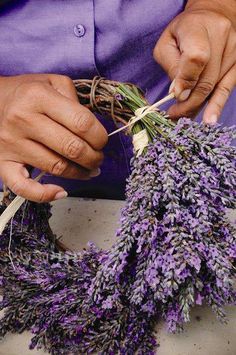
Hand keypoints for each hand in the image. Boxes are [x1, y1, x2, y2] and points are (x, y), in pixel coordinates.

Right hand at [0, 74, 107, 201]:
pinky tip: (60, 192)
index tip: (102, 141)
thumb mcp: (51, 82)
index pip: (82, 122)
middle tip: (98, 157)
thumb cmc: (26, 93)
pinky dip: (44, 195)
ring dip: (80, 173)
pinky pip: (23, 186)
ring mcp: (12, 143)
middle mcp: (23, 119)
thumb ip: (74, 99)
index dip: (100, 136)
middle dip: (94, 157)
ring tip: (89, 170)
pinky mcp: (3, 162)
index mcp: (39, 97)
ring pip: (56, 167)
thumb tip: (92, 129)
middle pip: (72, 147)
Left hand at [153, 0, 235, 123]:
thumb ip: (171, 66)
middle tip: (173, 115)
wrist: (212, 17)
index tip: (176, 96)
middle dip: (187, 103)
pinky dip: (216, 106)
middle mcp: (222, 36)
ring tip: (182, 117)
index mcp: (198, 26)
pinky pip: (226, 89)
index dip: (186, 80)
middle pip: (206, 79)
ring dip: (196, 106)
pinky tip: (209, 120)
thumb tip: (178, 93)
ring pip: (214, 87)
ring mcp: (234, 50)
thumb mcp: (167, 43)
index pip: (196, 57)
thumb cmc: (183, 33)